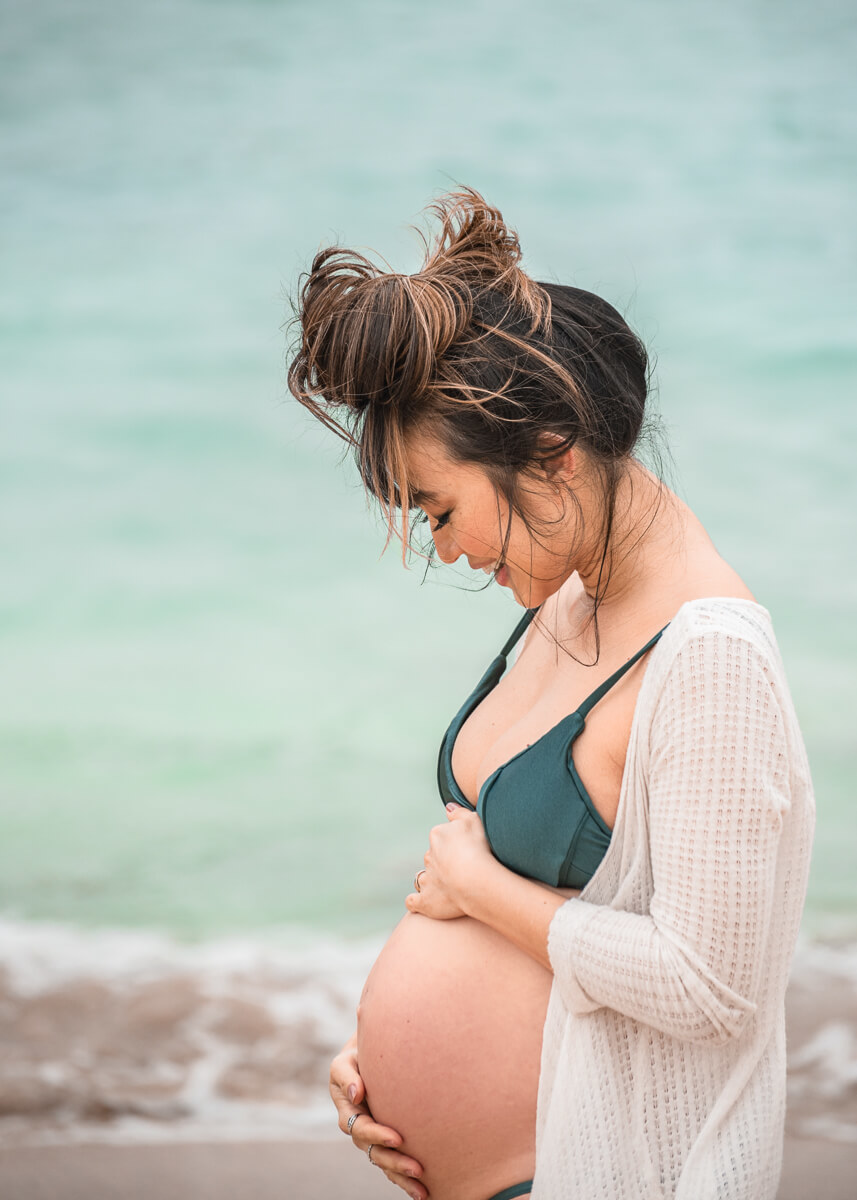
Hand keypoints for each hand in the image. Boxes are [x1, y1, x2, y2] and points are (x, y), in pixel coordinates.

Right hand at [330, 1032, 427, 1198]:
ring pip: (385, 1163)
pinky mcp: (386, 1141)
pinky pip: (393, 1165)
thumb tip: (357, 1094)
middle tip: (418, 1168)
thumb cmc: (358, 1056)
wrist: (371, 1056)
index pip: (359, 1128)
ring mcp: (373, 1137)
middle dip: (395, 1162)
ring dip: (402, 1177)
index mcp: (347, 1110)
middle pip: (374, 1152)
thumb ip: (347, 1076)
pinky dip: (405, 1179)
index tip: (398, 1138)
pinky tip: (424, 1192)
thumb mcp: (345, 1061)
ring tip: (423, 1190)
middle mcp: (359, 1128)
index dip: (376, 1135)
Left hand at [405, 804, 496, 919]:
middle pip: (434, 857)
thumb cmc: (479, 848)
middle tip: (462, 870)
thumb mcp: (474, 819)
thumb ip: (459, 812)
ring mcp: (427, 879)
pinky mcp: (426, 901)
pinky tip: (419, 902)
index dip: (455, 844)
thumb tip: (448, 807)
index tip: (468, 851)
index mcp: (438, 836)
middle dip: (444, 862)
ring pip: (425, 877)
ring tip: (447, 887)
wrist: (476, 880)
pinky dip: (415, 901)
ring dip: (432, 880)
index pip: (442, 837)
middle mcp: (429, 856)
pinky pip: (413, 901)